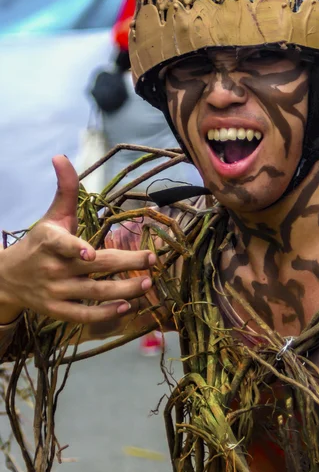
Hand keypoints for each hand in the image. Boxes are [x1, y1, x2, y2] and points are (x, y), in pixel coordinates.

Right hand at [0, 156, 155, 324]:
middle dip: (124, 264)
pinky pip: (83, 315)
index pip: (61, 245)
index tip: (89, 254)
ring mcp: (55, 291)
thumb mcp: (51, 216)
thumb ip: (64, 189)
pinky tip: (127, 308)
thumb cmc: (38, 243)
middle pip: (92, 268)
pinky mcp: (58, 311)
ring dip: (123, 291)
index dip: (74, 249)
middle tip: (151, 260)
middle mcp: (52, 267)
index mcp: (49, 241)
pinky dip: (105, 314)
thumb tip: (60, 156)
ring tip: (148, 284)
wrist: (8, 278)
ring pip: (93, 293)